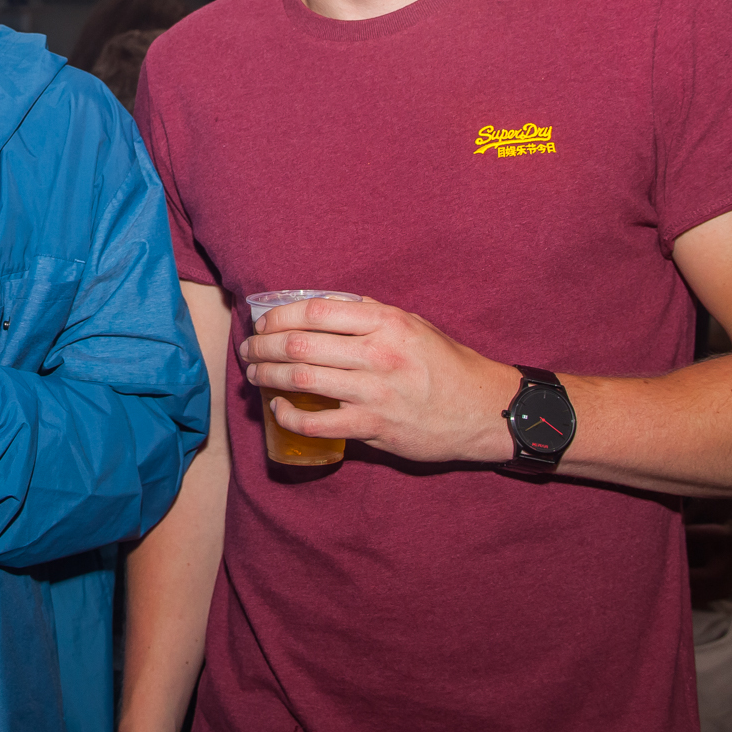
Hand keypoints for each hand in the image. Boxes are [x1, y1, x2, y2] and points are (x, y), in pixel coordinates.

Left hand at [236, 296, 519, 463]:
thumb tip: (325, 304)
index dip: (279, 316)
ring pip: (303, 379)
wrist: (483, 410)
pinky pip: (318, 422)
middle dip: (262, 346)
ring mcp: (375, 392)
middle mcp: (379, 353)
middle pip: (300, 345)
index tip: (263, 323)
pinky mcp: (375, 427)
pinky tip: (278, 407)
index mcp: (386, 322)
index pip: (316, 311)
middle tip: (248, 350)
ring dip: (268, 376)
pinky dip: (290, 414)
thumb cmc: (446, 364)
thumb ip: (371, 313)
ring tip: (253, 374)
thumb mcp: (414, 325)